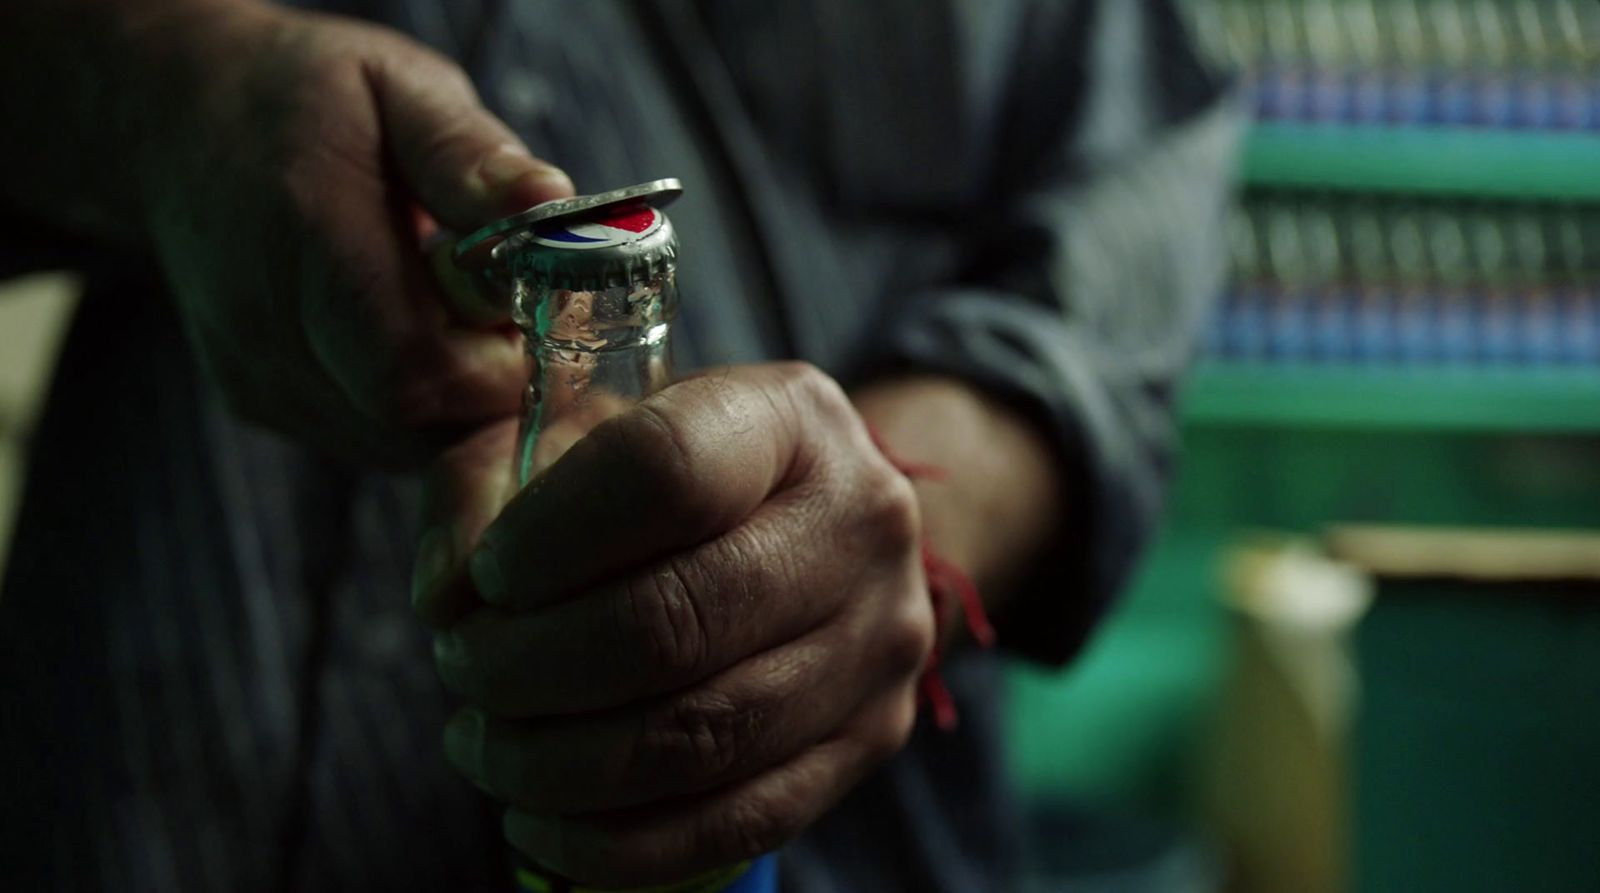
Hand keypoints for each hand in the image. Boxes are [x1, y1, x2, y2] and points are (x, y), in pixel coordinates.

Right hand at [138, 1, 572, 464]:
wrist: (176, 123)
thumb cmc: (305, 97)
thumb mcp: (397, 87)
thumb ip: (468, 155)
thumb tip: (548, 201)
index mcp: (304, 237)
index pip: (416, 368)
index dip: (501, 356)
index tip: (536, 301)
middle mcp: (268, 331)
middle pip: (418, 420)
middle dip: (494, 378)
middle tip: (512, 307)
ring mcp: (262, 380)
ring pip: (403, 445)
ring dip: (464, 396)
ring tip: (463, 311)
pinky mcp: (265, 405)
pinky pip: (374, 438)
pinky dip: (425, 406)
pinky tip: (424, 334)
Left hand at [417, 363, 935, 886]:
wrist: (829, 527)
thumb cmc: (675, 480)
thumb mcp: (577, 434)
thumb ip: (488, 489)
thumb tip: (444, 599)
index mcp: (790, 418)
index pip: (665, 473)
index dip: (548, 538)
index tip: (487, 577)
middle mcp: (859, 523)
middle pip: (678, 621)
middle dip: (532, 667)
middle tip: (464, 670)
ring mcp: (877, 641)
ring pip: (702, 736)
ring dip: (558, 763)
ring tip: (484, 746)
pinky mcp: (869, 738)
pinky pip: (738, 822)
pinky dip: (616, 844)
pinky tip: (538, 822)